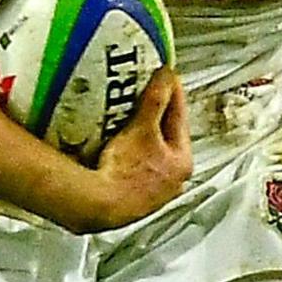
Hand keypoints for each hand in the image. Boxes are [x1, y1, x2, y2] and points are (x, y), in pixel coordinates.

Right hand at [75, 68, 191, 230]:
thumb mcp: (143, 128)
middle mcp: (173, 181)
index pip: (180, 117)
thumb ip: (156, 100)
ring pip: (149, 154)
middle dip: (155, 116)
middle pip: (166, 137)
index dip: (171, 93)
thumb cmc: (125, 172)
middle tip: (143, 96)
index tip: (165, 77)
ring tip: (125, 121)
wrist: (99, 205)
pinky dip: (126, 155)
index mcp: (182, 162)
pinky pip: (132, 168)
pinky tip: (113, 150)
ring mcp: (153, 193)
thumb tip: (166, 78)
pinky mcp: (132, 200)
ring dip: (139, 137)